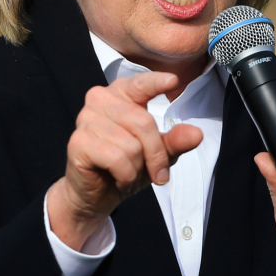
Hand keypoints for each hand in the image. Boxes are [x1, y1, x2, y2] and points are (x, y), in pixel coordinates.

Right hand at [48, 72, 202, 250]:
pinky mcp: (78, 141)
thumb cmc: (126, 165)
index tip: (174, 80)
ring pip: (131, 145)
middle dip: (156, 155)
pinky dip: (124, 175)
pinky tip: (117, 177)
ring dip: (137, 168)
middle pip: (143, 123)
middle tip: (158, 174)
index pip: (141, 84)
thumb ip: (175, 141)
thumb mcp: (157, 153)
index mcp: (121, 93)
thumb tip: (196, 134)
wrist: (96, 194)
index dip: (156, 82)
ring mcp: (86, 118)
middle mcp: (100, 99)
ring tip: (128, 173)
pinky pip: (116, 158)